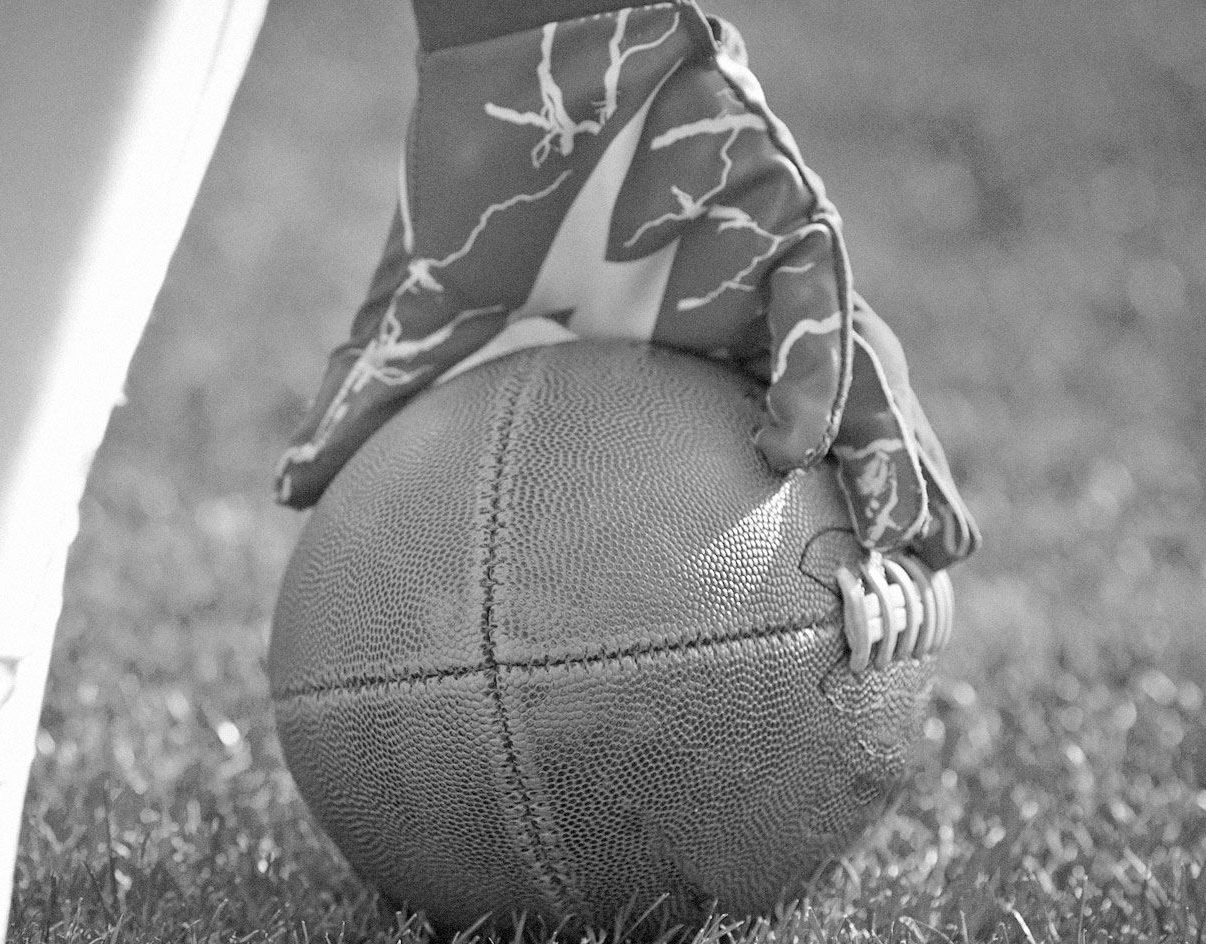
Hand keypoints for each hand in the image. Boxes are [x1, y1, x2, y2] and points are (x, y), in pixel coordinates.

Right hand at [276, 1, 978, 570]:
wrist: (514, 47)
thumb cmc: (480, 173)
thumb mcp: (421, 314)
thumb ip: (375, 405)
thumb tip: (286, 494)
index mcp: (670, 356)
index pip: (741, 459)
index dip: (784, 534)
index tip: (801, 624)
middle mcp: (737, 319)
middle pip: (834, 428)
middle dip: (876, 511)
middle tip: (906, 610)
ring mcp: (765, 265)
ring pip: (858, 372)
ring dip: (889, 456)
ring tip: (919, 548)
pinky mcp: (773, 203)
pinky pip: (808, 296)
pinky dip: (808, 369)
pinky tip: (792, 446)